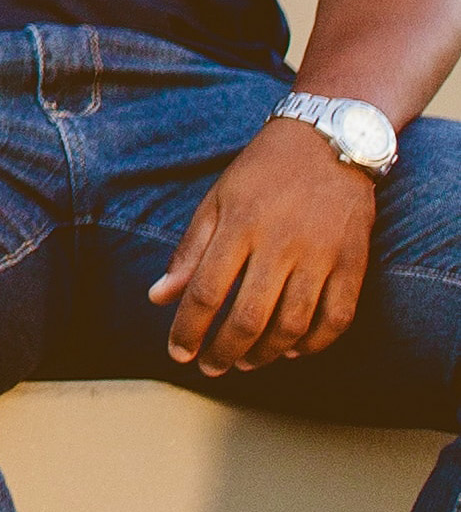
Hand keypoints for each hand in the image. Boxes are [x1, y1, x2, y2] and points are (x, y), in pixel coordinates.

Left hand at [149, 117, 377, 374]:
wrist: (329, 143)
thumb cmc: (262, 174)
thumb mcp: (215, 202)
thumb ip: (189, 252)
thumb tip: (157, 298)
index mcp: (239, 227)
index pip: (205, 293)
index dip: (188, 330)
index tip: (177, 353)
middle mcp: (281, 245)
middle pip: (248, 317)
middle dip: (223, 351)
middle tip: (210, 367)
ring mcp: (322, 256)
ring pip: (292, 324)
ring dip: (265, 353)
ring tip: (245, 362)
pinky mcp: (354, 263)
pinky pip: (337, 318)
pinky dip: (314, 343)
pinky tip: (292, 350)